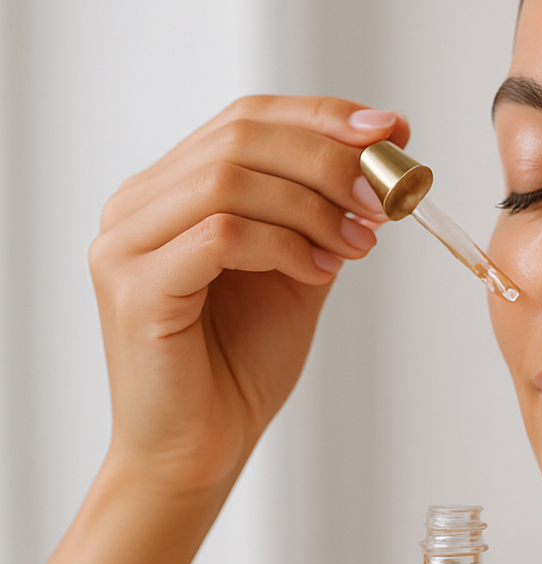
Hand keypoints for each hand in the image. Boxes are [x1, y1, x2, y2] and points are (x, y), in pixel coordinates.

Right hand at [88, 96, 409, 491]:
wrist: (202, 447)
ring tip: (361, 244)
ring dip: (313, 205)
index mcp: (170, 190)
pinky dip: (284, 245)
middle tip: (387, 196)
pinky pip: (220, 236)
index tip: (392, 132)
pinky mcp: (136, 289)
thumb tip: (384, 150)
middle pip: (239, 138)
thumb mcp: (299, 269)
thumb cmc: (241, 363)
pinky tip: (319, 272)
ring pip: (229, 180)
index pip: (246, 118)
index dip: (323, 116)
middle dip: (329, 159)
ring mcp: (126, 244)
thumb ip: (323, 212)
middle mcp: (137, 206)